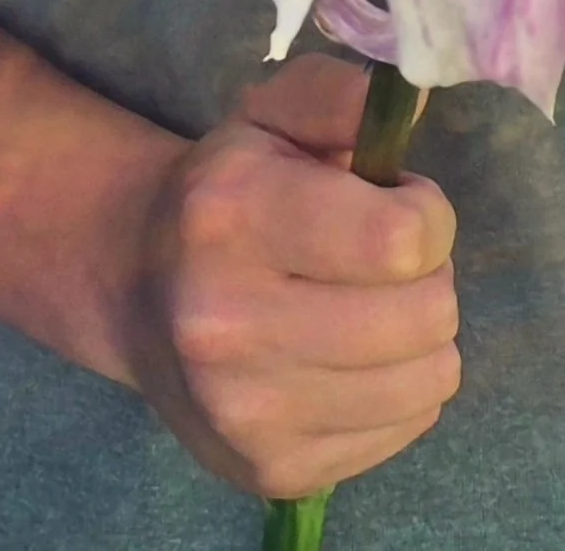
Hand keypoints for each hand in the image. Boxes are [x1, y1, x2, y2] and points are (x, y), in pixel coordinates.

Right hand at [119, 52, 460, 499]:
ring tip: (369, 306)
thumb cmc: (227, 190)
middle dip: (426, 276)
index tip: (400, 203)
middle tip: (382, 259)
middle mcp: (227, 322)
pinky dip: (398, 391)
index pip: (397, 241)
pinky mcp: (271, 470)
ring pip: (429, 380)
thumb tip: (416, 99)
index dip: (427, 214)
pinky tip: (350, 358)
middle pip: (424, 317)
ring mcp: (246, 411)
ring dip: (419, 336)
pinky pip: (406, 429)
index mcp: (232, 214)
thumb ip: (340, 94)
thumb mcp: (270, 116)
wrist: (136, 287)